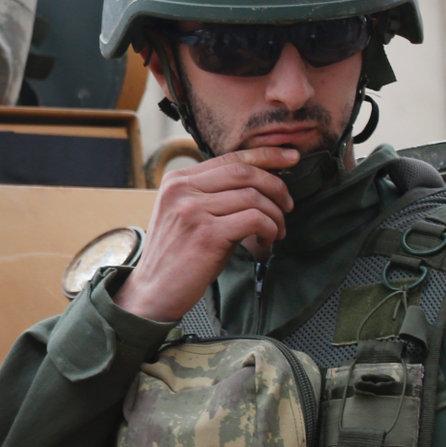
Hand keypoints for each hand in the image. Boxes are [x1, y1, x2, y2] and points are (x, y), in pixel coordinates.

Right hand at [112, 146, 298, 321]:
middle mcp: (182, 190)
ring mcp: (193, 210)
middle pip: (244, 172)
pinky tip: (267, 242)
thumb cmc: (178, 255)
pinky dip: (270, 229)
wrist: (154, 291)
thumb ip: (213, 194)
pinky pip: (255, 220)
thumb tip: (261, 184)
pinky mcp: (207, 234)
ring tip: (276, 231)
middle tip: (288, 205)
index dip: (266, 155)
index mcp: (177, 180)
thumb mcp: (188, 214)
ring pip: (253, 197)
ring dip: (275, 214)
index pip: (230, 158)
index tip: (291, 157)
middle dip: (276, 186)